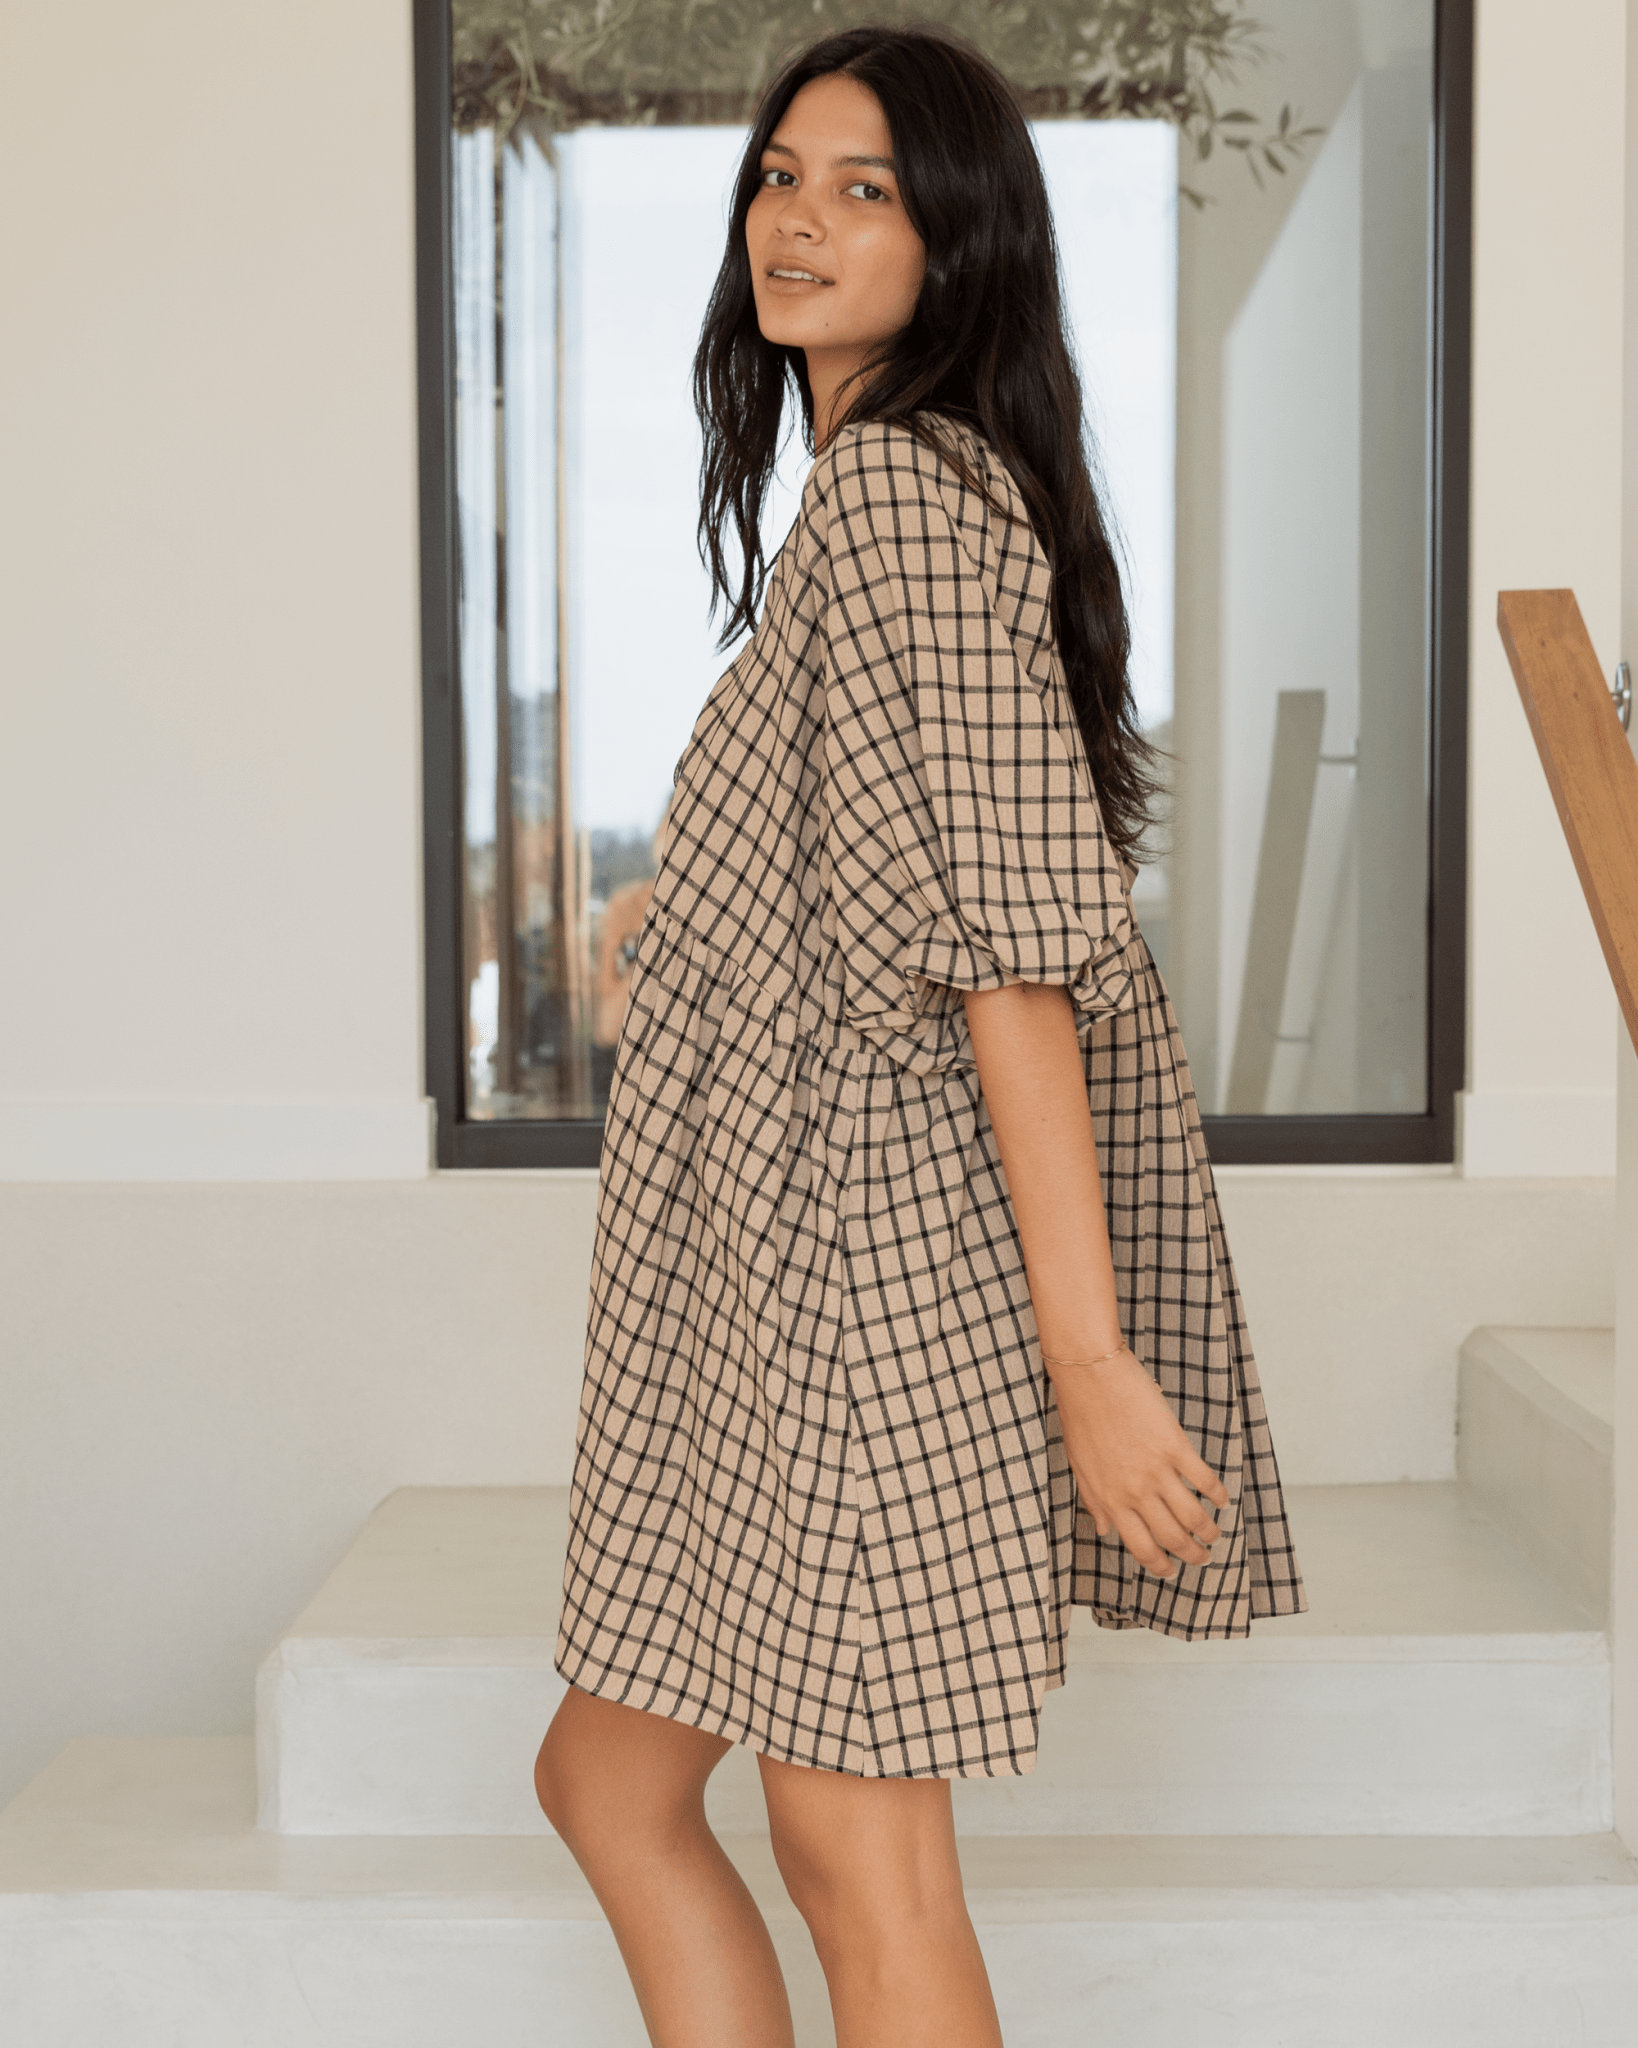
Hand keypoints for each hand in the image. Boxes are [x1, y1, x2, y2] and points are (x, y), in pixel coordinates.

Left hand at [1051, 1347, 1229, 1578]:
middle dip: (1193, 1554)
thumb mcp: (1079, 1465)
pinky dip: (1218, 1494)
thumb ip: (1093, 1500)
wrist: (1089, 1375)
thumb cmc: (1080, 1416)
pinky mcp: (1175, 1445)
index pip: (1140, 1547)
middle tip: (1203, 1557)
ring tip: (1215, 1534)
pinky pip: (1204, 1479)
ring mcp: (1157, 1469)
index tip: (1170, 1571)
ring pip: (1194, 1516)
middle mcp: (1135, 1491)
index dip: (1159, 1566)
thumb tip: (1103, 1530)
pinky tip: (1222, 1500)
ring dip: (1209, 1531)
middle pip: (1173, 1538)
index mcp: (1110, 1499)